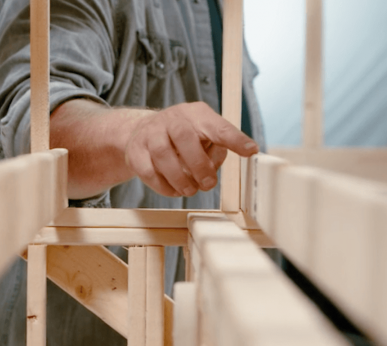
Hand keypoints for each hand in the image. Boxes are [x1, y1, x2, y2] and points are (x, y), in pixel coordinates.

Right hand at [124, 102, 258, 196]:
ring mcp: (151, 133)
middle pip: (185, 138)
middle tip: (208, 184)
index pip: (218, 126)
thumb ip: (218, 148)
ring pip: (163, 155)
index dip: (235, 139)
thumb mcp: (204, 135)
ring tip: (190, 190)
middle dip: (199, 165)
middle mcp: (173, 119)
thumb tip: (221, 164)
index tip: (250, 150)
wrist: (143, 132)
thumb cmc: (184, 137)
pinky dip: (164, 186)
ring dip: (180, 179)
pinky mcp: (135, 151)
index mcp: (197, 114)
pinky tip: (174, 189)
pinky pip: (148, 172)